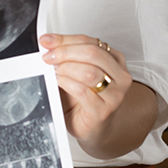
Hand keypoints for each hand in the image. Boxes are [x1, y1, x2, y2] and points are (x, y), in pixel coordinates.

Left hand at [40, 33, 155, 157]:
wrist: (94, 128)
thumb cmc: (85, 99)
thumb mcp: (77, 71)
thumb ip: (67, 56)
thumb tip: (48, 42)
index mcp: (115, 60)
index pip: (90, 42)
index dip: (66, 39)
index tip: (47, 40)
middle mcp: (120, 76)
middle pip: (92, 53)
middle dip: (65, 52)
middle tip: (48, 56)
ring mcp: (114, 95)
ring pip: (89, 71)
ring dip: (66, 68)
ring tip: (54, 70)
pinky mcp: (104, 111)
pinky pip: (82, 91)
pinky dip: (67, 83)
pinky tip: (59, 81)